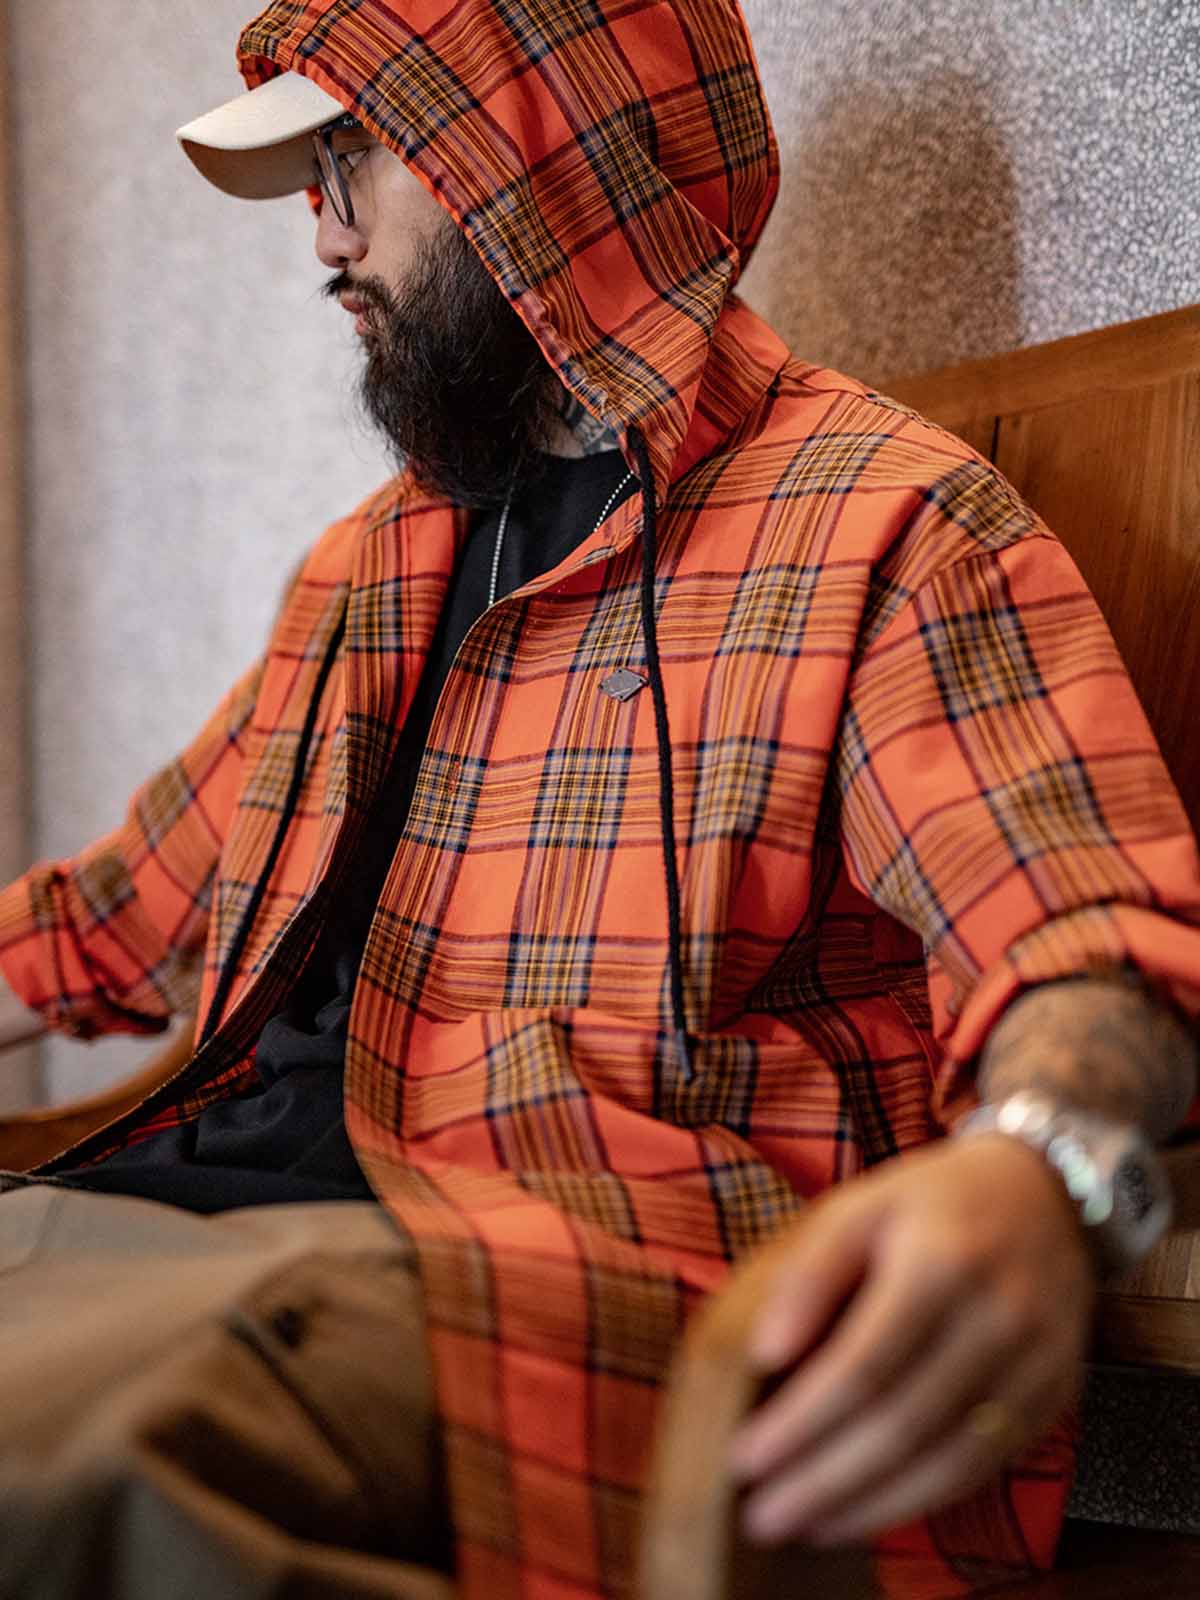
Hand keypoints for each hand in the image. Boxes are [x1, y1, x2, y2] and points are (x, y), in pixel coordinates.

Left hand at [728, 1135, 1093, 1546]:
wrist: (1046, 1195)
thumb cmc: (929, 1205)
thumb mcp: (859, 1207)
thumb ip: (809, 1275)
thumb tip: (763, 1354)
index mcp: (942, 1261)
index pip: (864, 1365)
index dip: (802, 1422)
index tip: (744, 1458)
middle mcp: (998, 1317)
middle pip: (903, 1423)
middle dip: (824, 1479)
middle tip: (761, 1516)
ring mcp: (1035, 1364)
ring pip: (946, 1460)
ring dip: (867, 1506)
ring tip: (802, 1526)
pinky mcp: (1053, 1397)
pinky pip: (981, 1466)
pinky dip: (918, 1500)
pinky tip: (864, 1512)